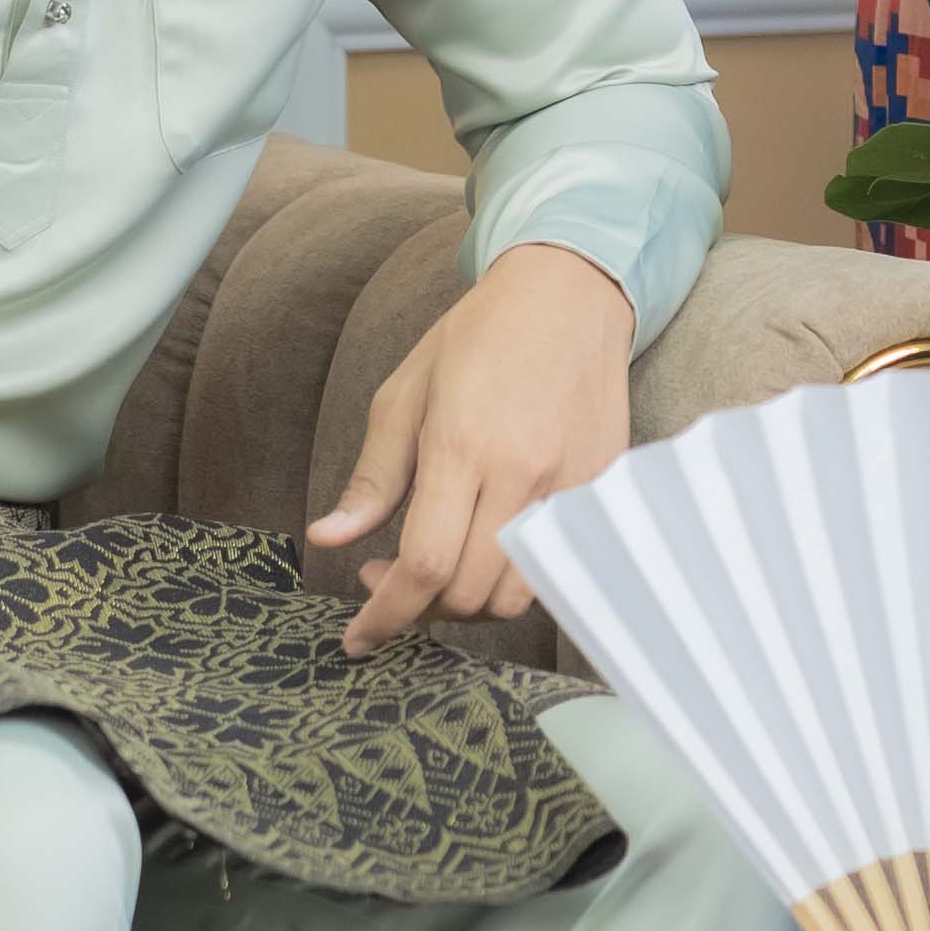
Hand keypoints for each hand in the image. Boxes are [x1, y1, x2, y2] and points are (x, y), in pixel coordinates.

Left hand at [309, 239, 634, 644]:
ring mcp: (569, 487)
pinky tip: (487, 550)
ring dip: (468, 602)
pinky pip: (555, 569)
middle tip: (386, 577)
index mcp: (463, 447)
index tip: (359, 637)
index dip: (386, 614)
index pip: (423, 565)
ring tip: (439, 566)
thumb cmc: (479, 337)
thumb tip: (329, 539)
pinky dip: (513, 580)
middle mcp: (522, 475)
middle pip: (468, 592)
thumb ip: (372, 477)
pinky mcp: (600, 489)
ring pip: (516, 595)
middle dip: (418, 607)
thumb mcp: (405, 395)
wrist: (569, 294)